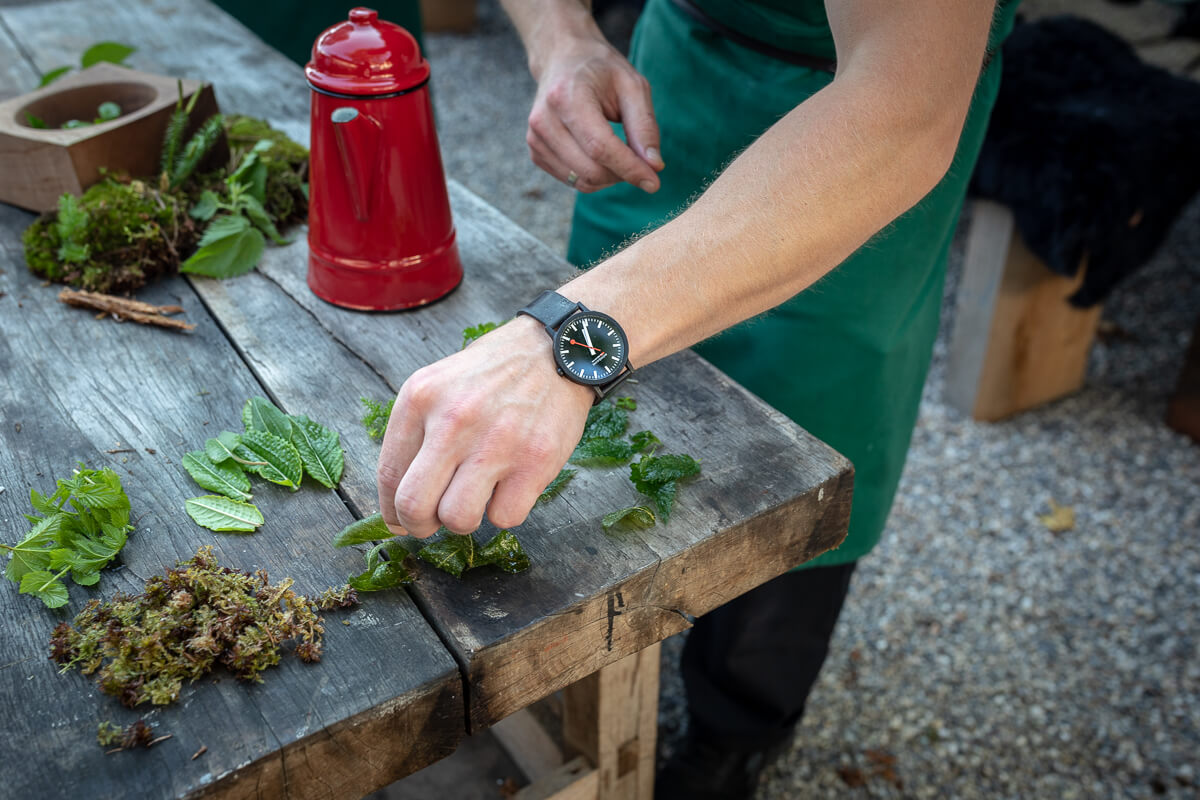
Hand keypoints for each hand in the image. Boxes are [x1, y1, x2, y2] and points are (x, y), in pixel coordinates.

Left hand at [377, 317, 593, 537]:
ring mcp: (496, 442)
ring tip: (475, 496)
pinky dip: (504, 510)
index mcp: (421, 398)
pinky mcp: (535, 461)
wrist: (555, 352)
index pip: (389, 475)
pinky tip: (509, 486)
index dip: (391, 510)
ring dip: (464, 519)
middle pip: (414, 505)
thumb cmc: (493, 374)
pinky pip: (505, 517)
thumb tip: (396, 506)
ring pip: (458, 519)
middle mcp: (453, 420)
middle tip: (431, 522)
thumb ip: (414, 436)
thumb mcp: (439, 385)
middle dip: (418, 526)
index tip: (400, 519)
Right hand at [526, 34, 664, 192]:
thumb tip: (654, 166)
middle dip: (623, 174)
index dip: (629, 168)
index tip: (654, 182)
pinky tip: (602, 155)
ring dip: (610, 178)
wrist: (561, 59)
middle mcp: (544, 121)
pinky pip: (573, 181)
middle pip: (591, 169)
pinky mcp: (536, 152)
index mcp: (566, 97)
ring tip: (622, 154)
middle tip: (642, 162)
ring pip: (582, 181)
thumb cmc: (601, 71)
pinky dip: (595, 177)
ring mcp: (536, 139)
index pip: (600, 147)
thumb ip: (645, 127)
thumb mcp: (632, 86)